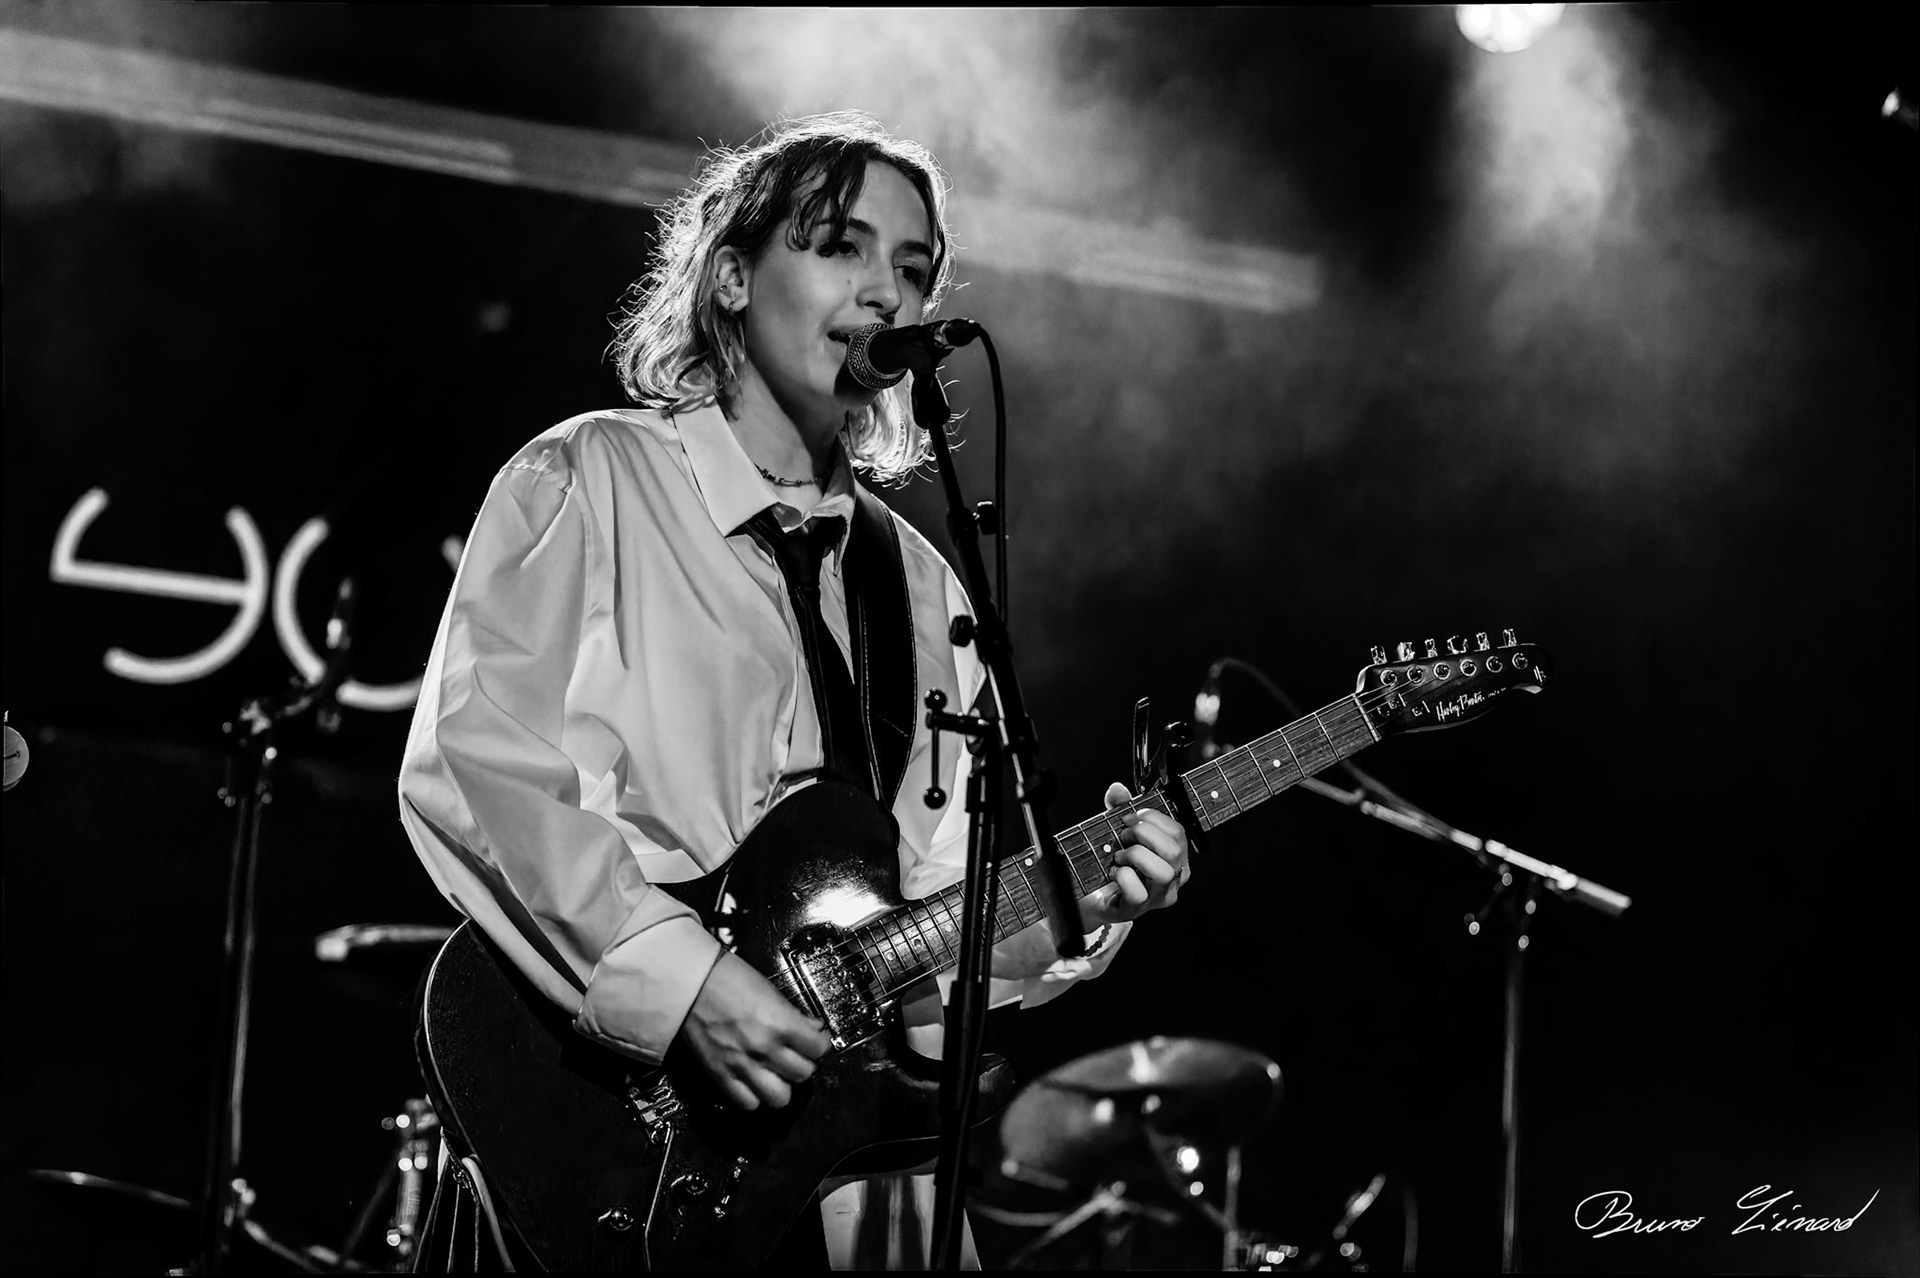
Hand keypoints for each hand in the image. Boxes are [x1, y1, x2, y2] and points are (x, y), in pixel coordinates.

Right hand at [680, 951, 831, 1109]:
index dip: (819, 1043)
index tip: (815, 1040)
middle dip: (803, 1063)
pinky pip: (748, 1103)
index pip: (818, 1049)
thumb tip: (810, 1028)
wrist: (689, 982)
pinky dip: (754, 1096)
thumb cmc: (725, 978)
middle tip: (796, 1054)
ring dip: (781, 1085)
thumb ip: (791, 1014)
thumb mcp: (769, 989)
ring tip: (776, 1073)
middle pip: (803, 1074)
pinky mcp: (720, 1075)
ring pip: (780, 1098)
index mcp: (780, 1023)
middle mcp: (764, 1048)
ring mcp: (742, 1064)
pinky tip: (754, 1081)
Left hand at [1080, 781, 1192, 927]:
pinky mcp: (1139, 909)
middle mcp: (1175, 878)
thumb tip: (1117, 790)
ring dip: (1135, 855)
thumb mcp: (1120, 831)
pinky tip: (1114, 872)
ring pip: (1162, 872)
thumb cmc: (1117, 863)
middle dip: (1143, 834)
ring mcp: (1159, 896)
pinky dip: (1122, 876)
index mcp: (1177, 857)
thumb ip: (1120, 808)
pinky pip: (1138, 893)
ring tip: (1120, 855)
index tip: (1131, 817)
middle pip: (1172, 850)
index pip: (1179, 832)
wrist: (1097, 894)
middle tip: (1124, 836)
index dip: (1154, 819)